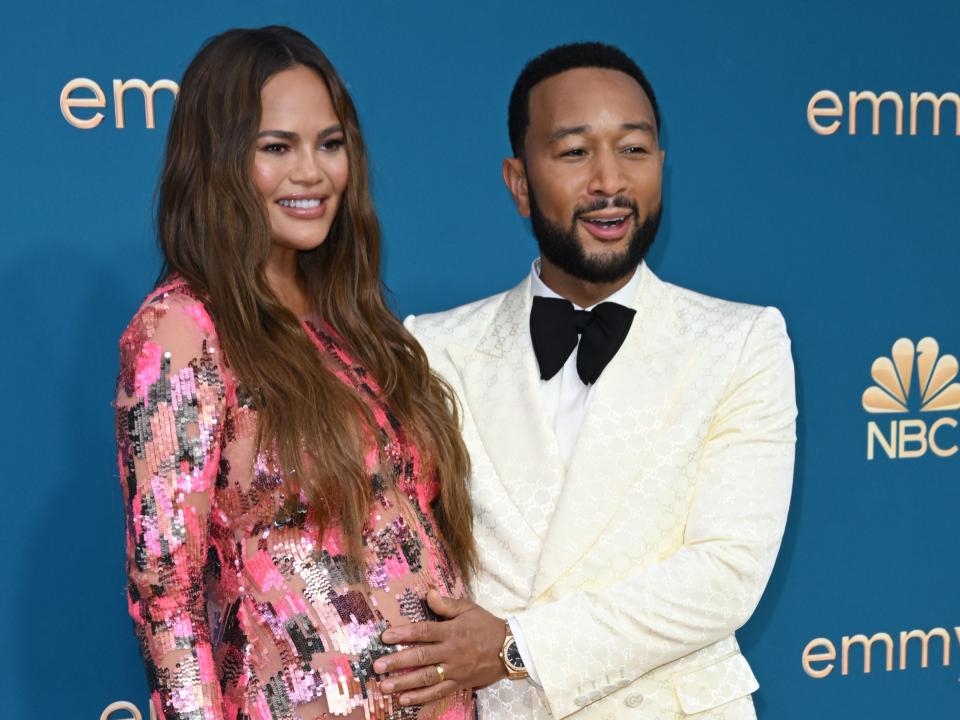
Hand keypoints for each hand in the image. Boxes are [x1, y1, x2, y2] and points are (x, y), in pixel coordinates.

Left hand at [373, 590, 507, 705]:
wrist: (509, 649)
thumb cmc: (486, 626)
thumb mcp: (468, 609)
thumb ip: (446, 604)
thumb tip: (428, 592)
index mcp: (452, 631)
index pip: (424, 632)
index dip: (404, 634)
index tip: (385, 637)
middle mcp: (451, 652)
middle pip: (421, 657)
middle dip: (398, 661)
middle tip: (378, 666)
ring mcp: (454, 670)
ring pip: (427, 678)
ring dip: (404, 683)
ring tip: (385, 687)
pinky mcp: (458, 683)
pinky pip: (438, 692)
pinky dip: (421, 697)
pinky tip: (404, 699)